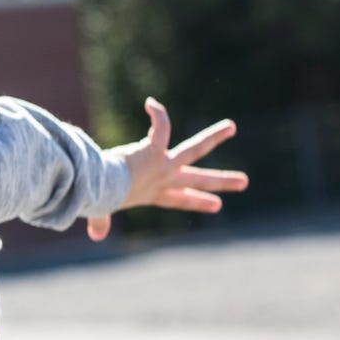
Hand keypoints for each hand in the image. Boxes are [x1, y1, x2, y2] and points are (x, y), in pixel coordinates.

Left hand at [88, 98, 249, 240]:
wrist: (101, 188)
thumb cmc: (99, 198)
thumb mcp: (102, 210)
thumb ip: (100, 221)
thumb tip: (95, 235)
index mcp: (152, 194)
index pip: (179, 199)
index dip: (197, 201)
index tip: (216, 205)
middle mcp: (164, 180)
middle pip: (198, 179)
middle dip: (222, 181)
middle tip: (244, 181)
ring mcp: (164, 165)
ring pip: (195, 149)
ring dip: (214, 136)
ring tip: (231, 126)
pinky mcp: (157, 150)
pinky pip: (163, 127)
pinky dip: (158, 114)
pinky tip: (150, 103)